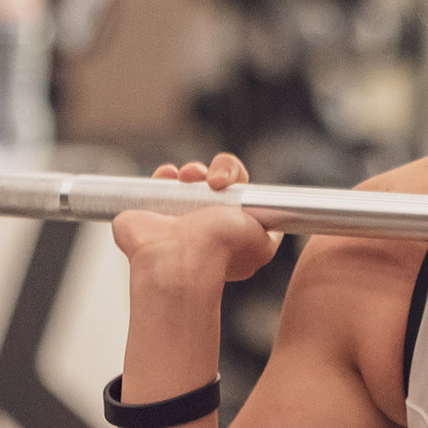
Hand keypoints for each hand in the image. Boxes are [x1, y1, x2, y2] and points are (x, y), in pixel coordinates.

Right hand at [110, 153, 280, 293]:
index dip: (235, 178)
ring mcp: (177, 214)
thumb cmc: (221, 249)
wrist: (179, 256)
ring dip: (193, 171)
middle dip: (217, 171)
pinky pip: (163, 181)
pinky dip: (166, 175)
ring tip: (187, 178)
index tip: (226, 182)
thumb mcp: (264, 246)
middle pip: (216, 179)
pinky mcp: (152, 209)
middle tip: (212, 182)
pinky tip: (168, 177)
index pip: (239, 191)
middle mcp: (204, 221)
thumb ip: (270, 234)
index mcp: (229, 228)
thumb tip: (275, 227)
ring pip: (191, 177)